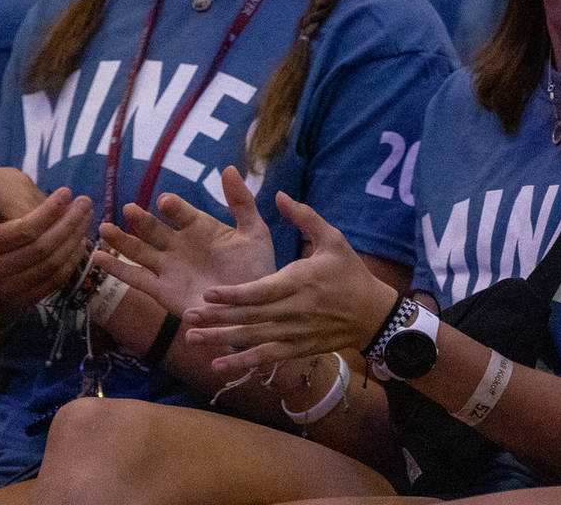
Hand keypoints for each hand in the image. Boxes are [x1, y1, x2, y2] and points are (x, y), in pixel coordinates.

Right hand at [0, 186, 93, 307]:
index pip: (23, 230)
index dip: (49, 211)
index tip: (67, 191)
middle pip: (42, 248)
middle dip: (69, 222)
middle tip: (85, 202)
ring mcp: (8, 289)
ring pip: (52, 264)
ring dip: (75, 238)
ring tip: (86, 216)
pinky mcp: (23, 299)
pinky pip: (55, 281)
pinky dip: (72, 260)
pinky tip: (80, 240)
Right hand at [100, 167, 278, 315]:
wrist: (254, 306)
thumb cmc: (257, 267)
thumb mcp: (254, 232)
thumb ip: (242, 201)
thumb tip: (230, 168)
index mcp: (200, 228)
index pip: (182, 213)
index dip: (174, 208)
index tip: (165, 203)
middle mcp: (179, 245)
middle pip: (154, 229)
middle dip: (141, 220)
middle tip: (129, 209)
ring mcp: (168, 267)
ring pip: (139, 251)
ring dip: (121, 240)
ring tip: (104, 228)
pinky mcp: (161, 290)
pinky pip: (135, 278)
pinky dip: (116, 269)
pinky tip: (97, 257)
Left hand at [183, 195, 394, 375]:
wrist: (372, 314)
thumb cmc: (350, 272)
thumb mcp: (333, 239)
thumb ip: (305, 217)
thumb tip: (279, 195)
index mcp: (300, 282)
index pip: (261, 291)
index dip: (234, 294)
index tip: (208, 292)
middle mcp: (294, 310)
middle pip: (250, 317)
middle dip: (217, 317)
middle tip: (187, 316)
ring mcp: (295, 333)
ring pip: (253, 339)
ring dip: (221, 340)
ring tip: (192, 339)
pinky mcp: (297, 348)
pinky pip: (266, 357)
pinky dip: (242, 362)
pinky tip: (218, 365)